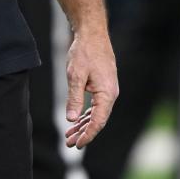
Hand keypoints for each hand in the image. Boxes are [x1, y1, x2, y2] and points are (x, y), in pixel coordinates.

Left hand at [64, 28, 117, 149]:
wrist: (92, 33)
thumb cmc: (84, 52)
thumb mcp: (76, 75)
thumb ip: (74, 98)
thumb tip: (71, 119)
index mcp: (106, 94)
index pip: (98, 121)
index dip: (88, 135)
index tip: (77, 145)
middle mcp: (110, 94)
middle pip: (97, 120)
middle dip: (83, 133)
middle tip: (69, 143)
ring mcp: (107, 90)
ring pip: (96, 113)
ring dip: (83, 124)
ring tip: (69, 135)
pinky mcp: (102, 85)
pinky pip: (95, 105)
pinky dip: (85, 113)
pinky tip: (76, 120)